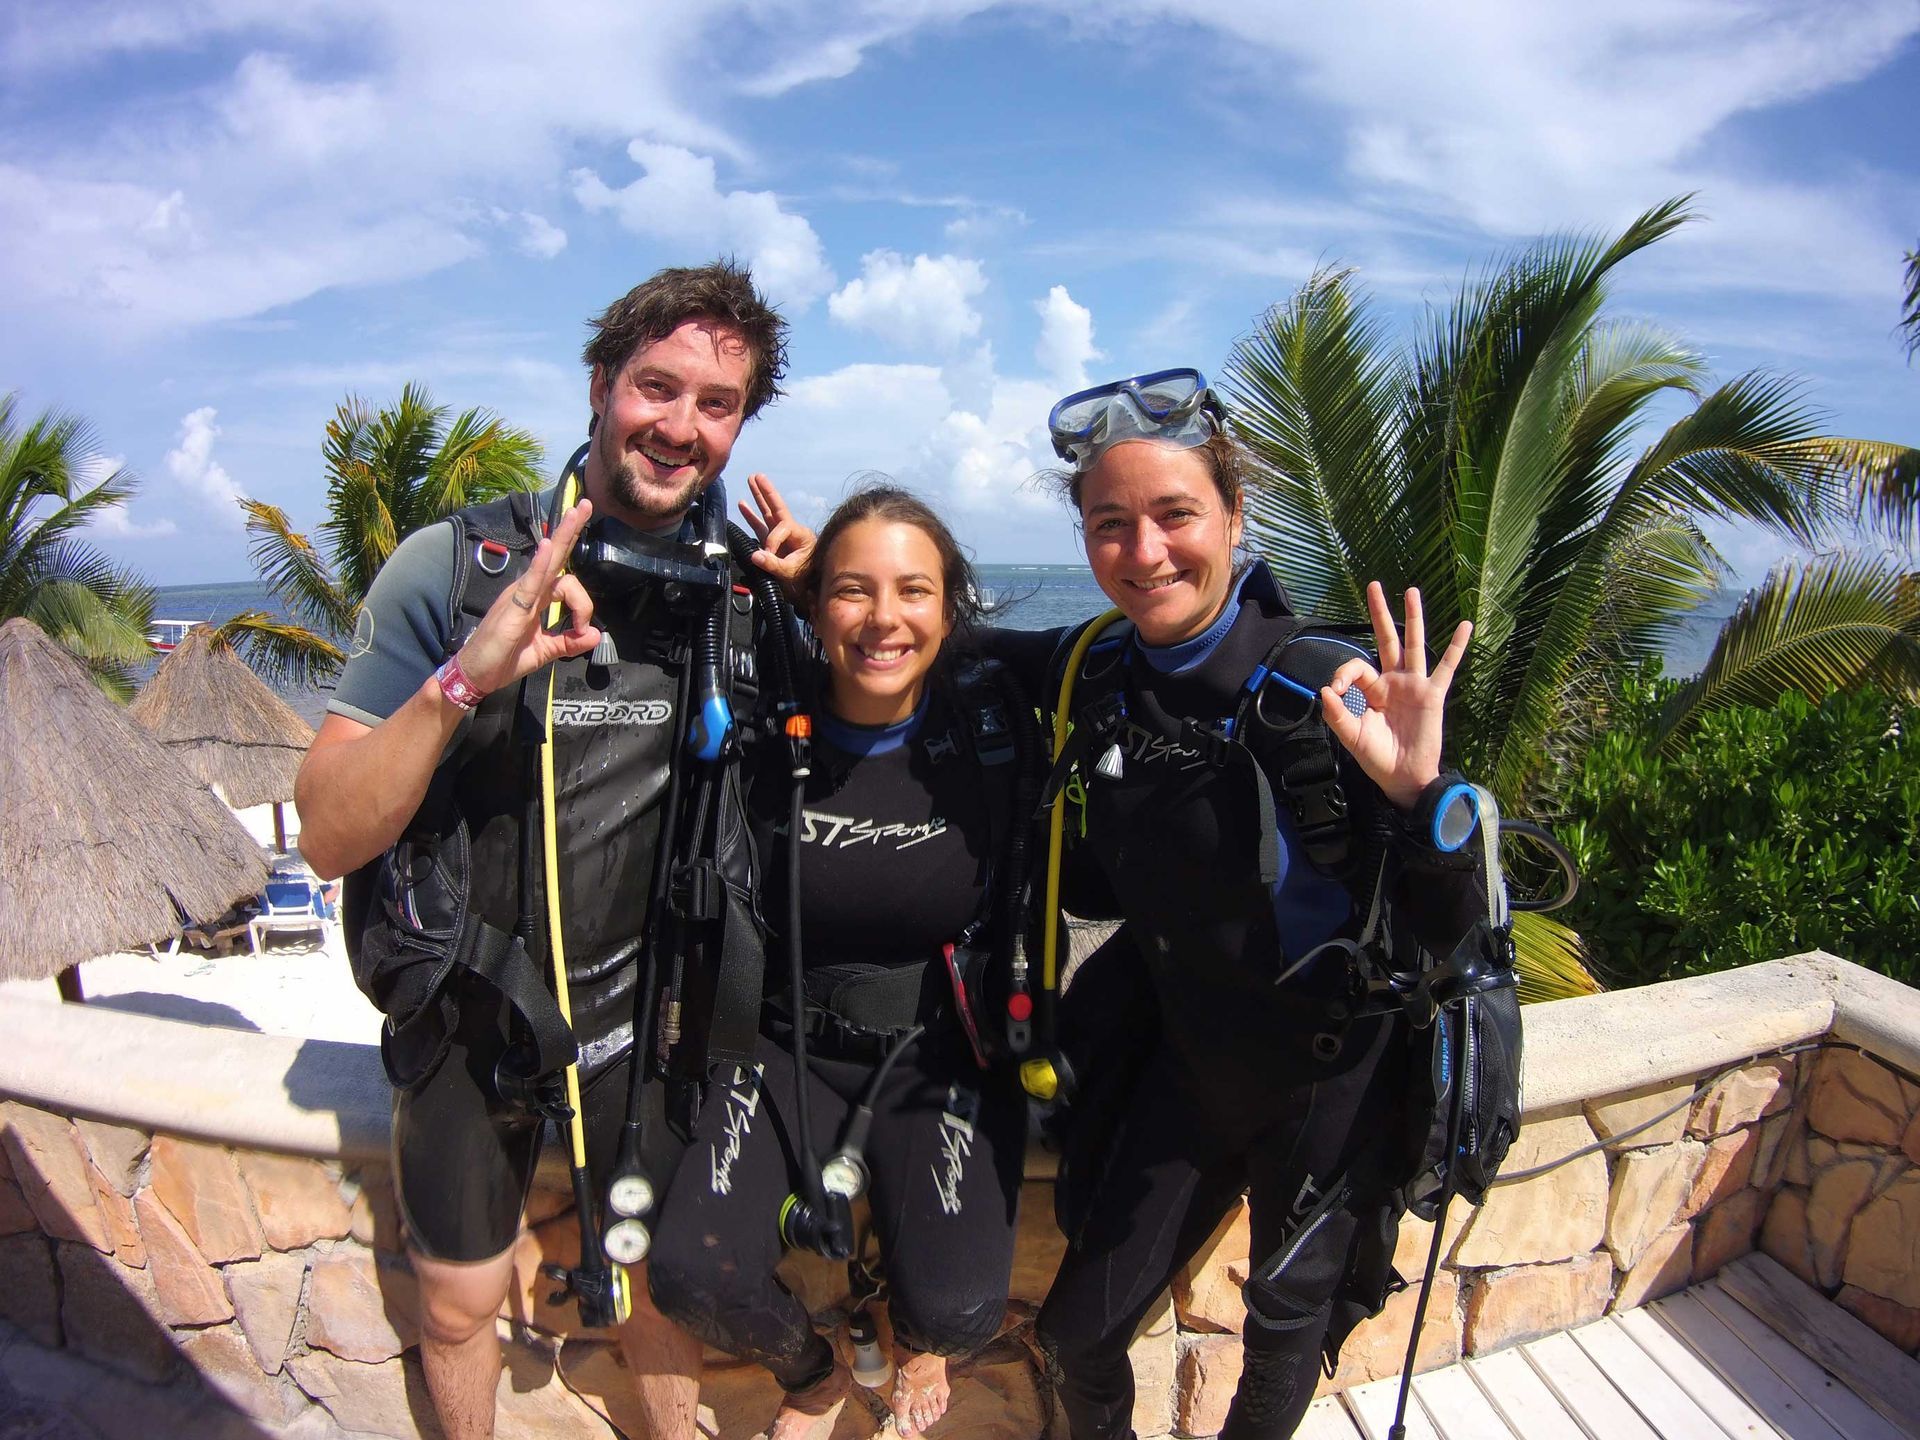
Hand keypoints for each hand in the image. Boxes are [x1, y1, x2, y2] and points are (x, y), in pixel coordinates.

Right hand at [452, 498, 600, 696]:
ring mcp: (519, 594)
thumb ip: (569, 643)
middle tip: (585, 504)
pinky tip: (547, 545)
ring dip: (565, 536)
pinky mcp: (513, 605)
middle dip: (571, 529)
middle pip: (554, 554)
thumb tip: (595, 635)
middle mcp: (528, 589)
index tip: (584, 630)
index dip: (584, 604)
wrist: (477, 673)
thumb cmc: (504, 659)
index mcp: (536, 598)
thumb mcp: (544, 652)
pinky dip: (539, 564)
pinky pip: (530, 581)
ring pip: (547, 561)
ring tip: (579, 512)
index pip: (566, 580)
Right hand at [737, 472, 814, 590]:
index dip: (771, 540)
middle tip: (757, 476)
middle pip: (776, 507)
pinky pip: (760, 526)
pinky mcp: (773, 543)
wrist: (812, 588)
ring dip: (758, 497)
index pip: (780, 528)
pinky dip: (751, 516)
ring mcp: (781, 536)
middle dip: (766, 492)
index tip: (767, 554)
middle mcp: (790, 531)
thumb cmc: (807, 578)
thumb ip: (774, 564)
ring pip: (767, 513)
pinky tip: (742, 504)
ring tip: (750, 479)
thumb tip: (754, 555)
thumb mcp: (792, 572)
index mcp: (799, 533)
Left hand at [1320, 582, 1470, 810]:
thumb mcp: (1352, 737)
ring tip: (1412, 591)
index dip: (1344, 673)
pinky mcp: (1432, 695)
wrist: (1404, 777)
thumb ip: (1337, 715)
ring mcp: (1414, 686)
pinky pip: (1446, 668)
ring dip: (1413, 618)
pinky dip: (1456, 647)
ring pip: (1414, 645)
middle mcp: (1393, 682)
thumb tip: (1324, 690)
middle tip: (1373, 585)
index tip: (1337, 691)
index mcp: (1372, 690)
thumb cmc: (1377, 758)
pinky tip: (1465, 626)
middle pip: (1386, 640)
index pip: (1358, 667)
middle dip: (1379, 613)